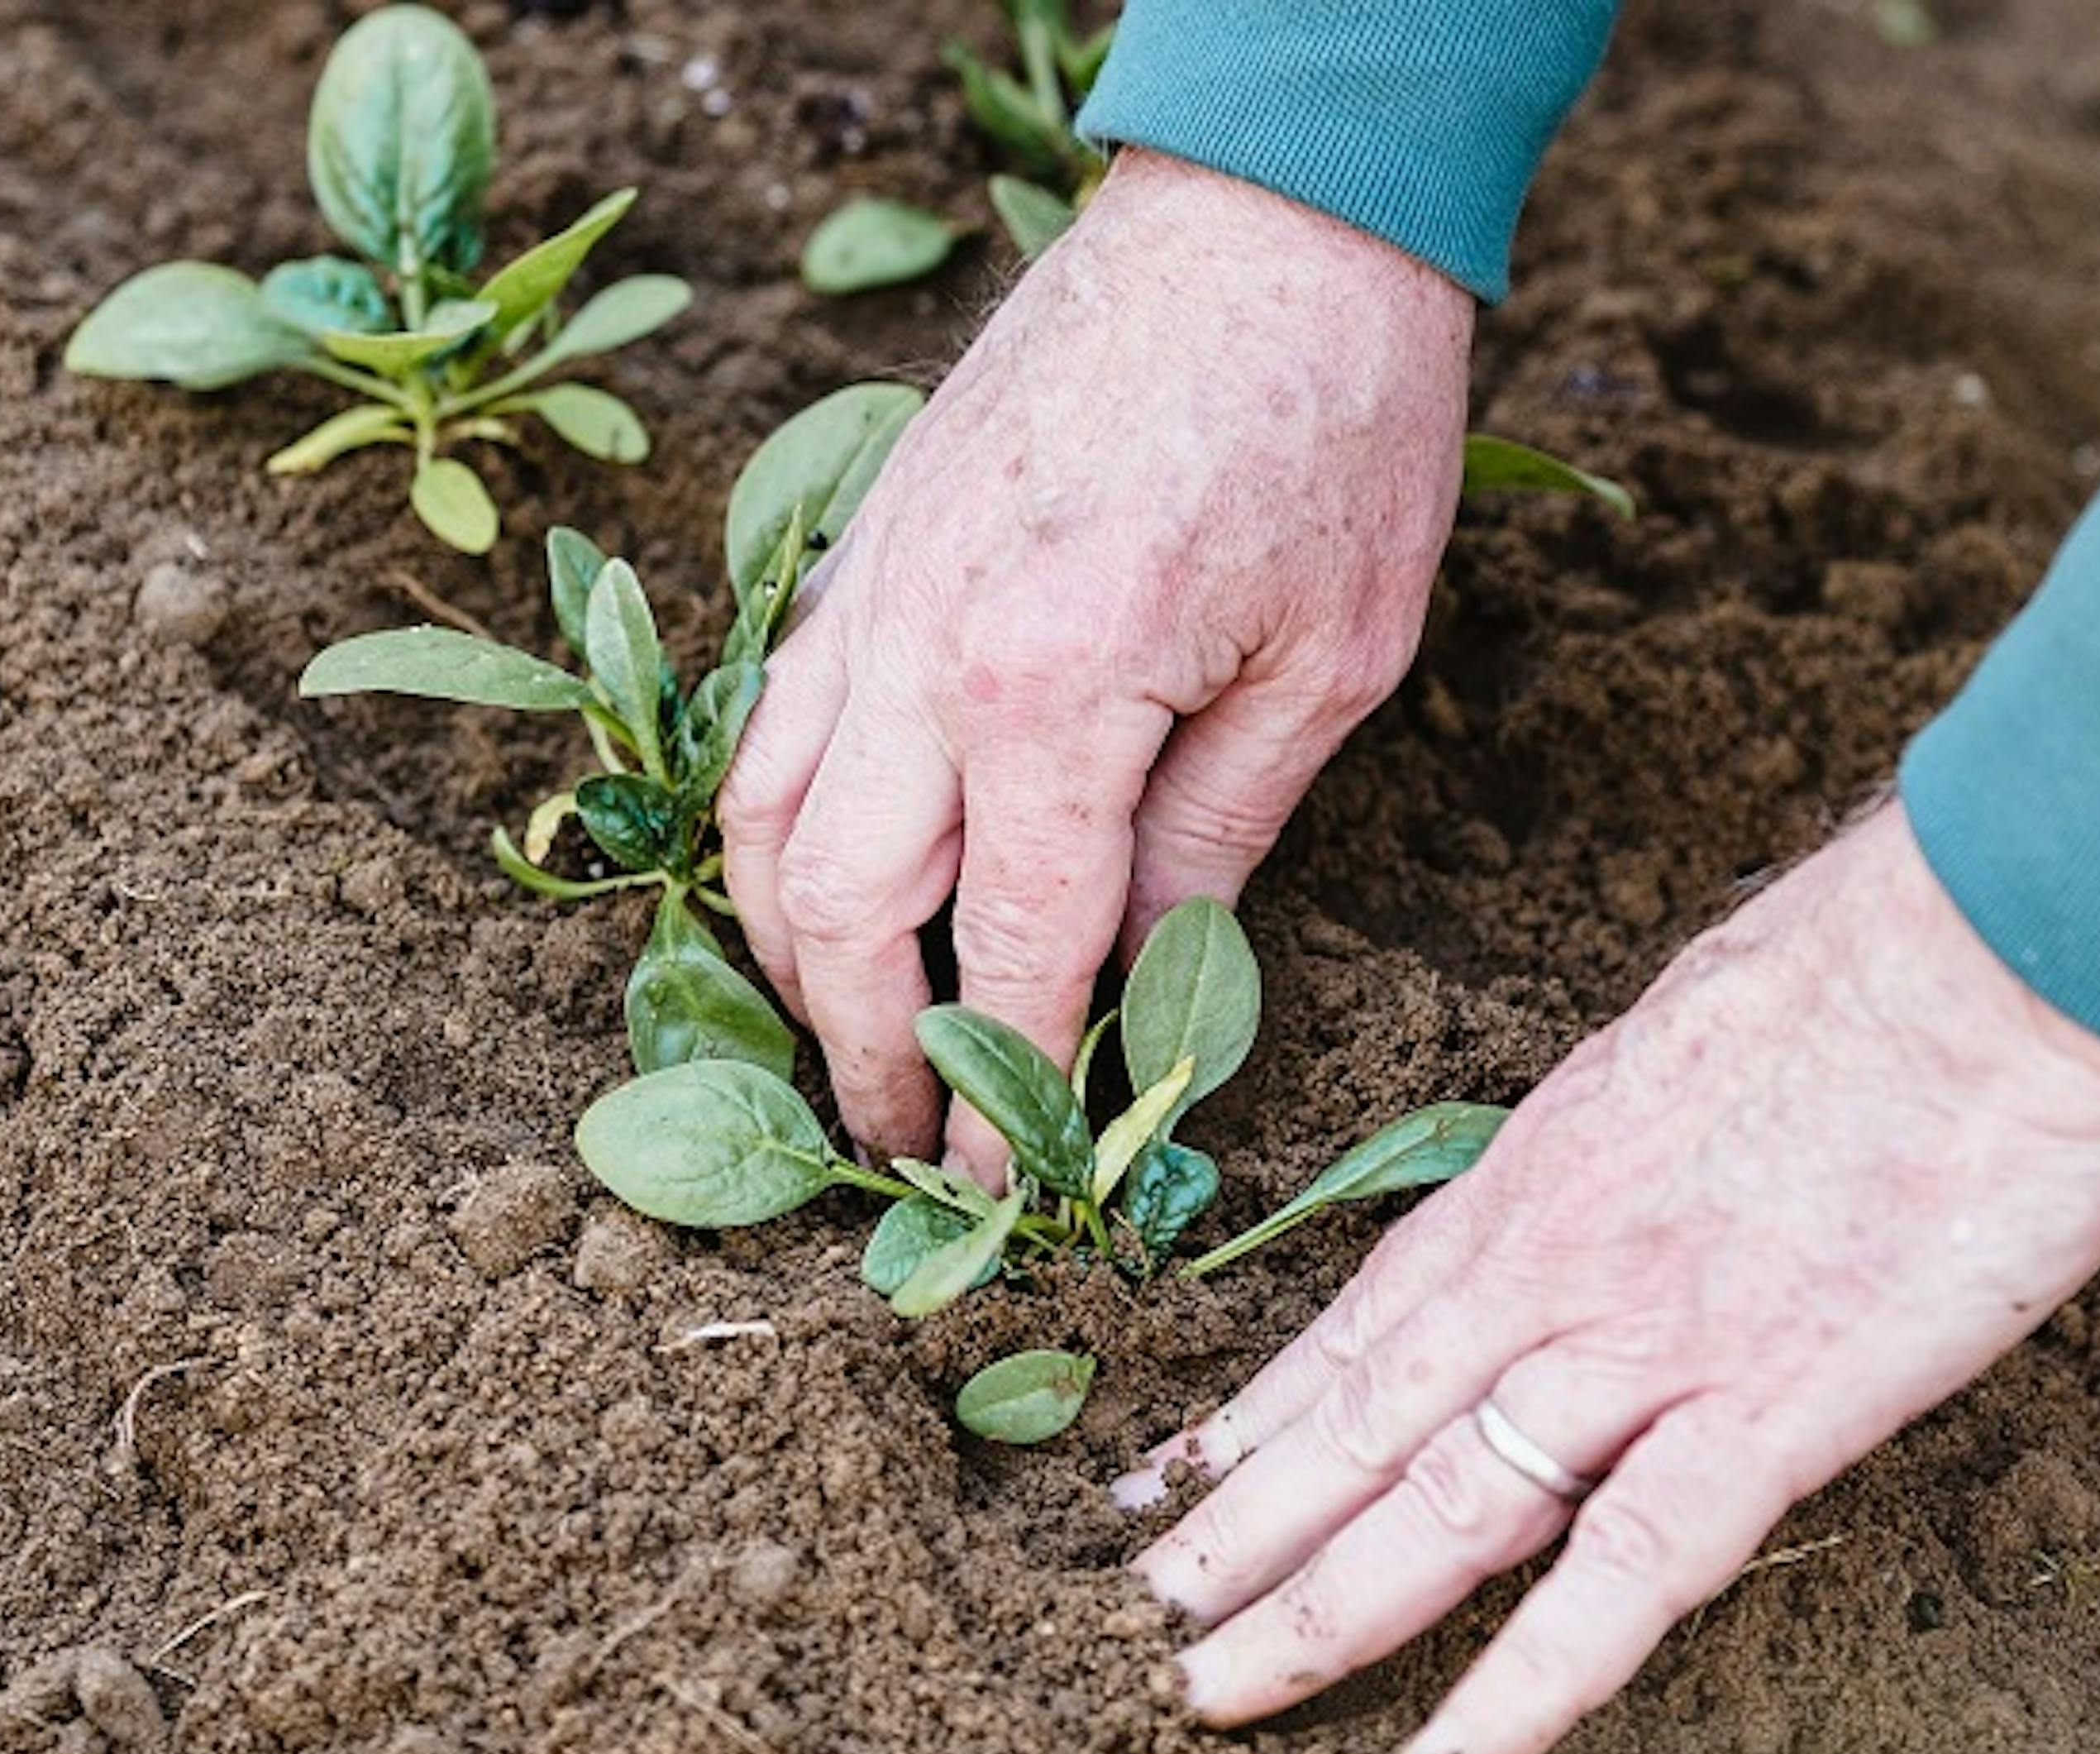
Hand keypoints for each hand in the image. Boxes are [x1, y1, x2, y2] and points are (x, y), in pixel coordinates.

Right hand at [720, 151, 1472, 1171]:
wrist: (1270, 217)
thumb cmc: (1336, 425)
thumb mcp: (1332, 663)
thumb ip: (1220, 837)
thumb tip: (1150, 978)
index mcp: (1056, 691)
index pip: (1007, 951)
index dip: (1007, 1087)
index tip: (1010, 1189)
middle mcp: (925, 649)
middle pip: (838, 910)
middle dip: (862, 1055)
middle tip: (903, 1149)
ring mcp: (873, 587)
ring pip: (764, 816)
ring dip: (787, 954)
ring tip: (843, 1042)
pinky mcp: (863, 541)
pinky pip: (773, 717)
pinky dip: (776, 824)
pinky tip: (821, 879)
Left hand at [1119, 811, 2099, 1753]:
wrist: (2011, 936)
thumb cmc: (1888, 957)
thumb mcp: (1700, 1031)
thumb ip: (1642, 1132)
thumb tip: (1633, 1167)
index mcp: (1548, 1166)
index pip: (1370, 1318)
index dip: (1266, 1410)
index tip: (1174, 1475)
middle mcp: (1562, 1260)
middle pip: (1364, 1419)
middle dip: (1240, 1527)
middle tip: (1137, 1616)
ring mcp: (1654, 1338)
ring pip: (1444, 1500)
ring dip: (1317, 1608)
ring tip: (1207, 1690)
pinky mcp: (1775, 1401)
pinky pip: (1630, 1568)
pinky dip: (1531, 1675)